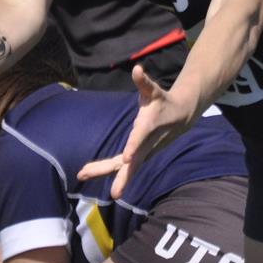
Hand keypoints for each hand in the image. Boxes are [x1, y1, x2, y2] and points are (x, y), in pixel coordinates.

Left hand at [78, 65, 196, 198]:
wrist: (180, 117)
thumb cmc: (163, 102)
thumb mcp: (154, 91)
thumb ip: (144, 82)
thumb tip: (137, 68)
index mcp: (148, 128)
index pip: (140, 140)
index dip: (133, 148)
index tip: (126, 159)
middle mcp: (145, 145)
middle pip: (133, 163)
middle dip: (123, 177)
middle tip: (115, 194)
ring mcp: (141, 153)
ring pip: (124, 167)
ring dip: (104, 171)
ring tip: (82, 174)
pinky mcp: (136, 156)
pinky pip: (119, 165)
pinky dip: (104, 168)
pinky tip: (86, 172)